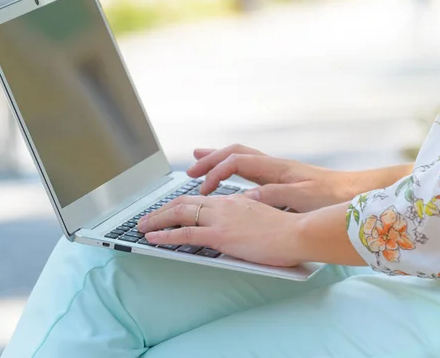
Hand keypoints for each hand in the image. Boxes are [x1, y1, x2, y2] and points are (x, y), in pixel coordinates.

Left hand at [137, 194, 301, 266]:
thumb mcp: (260, 217)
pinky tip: (153, 239)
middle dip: (161, 211)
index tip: (166, 210)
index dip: (178, 204)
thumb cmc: (285, 229)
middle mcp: (222, 205)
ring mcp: (220, 219)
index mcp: (232, 201)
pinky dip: (165, 235)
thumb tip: (235, 221)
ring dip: (157, 221)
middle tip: (146, 219)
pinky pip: (185, 233)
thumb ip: (244, 215)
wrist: (297, 232)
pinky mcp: (220, 235)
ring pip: (179, 214)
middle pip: (183, 203)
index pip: (197, 199)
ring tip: (142, 228)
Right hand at [187, 144, 352, 212]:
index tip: (203, 188)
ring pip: (240, 157)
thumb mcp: (300, 198)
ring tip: (199, 163)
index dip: (216, 172)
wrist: (353, 192)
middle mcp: (273, 165)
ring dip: (219, 159)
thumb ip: (272, 195)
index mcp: (275, 168)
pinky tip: (228, 175)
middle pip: (234, 153)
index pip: (236, 162)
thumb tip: (244, 197)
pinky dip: (231, 168)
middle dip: (210, 159)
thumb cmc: (331, 196)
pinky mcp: (281, 178)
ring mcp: (276, 170)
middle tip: (190, 169)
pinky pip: (248, 167)